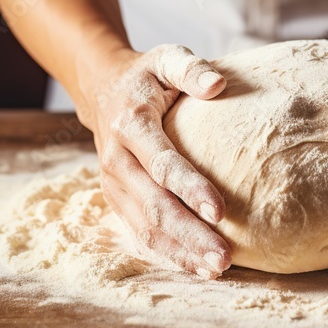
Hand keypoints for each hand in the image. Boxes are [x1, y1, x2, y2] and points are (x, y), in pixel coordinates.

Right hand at [79, 44, 232, 278]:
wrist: (102, 88)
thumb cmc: (147, 75)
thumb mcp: (166, 58)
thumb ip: (190, 68)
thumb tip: (217, 85)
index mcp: (130, 125)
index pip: (163, 163)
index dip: (190, 188)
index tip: (220, 211)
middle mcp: (117, 159)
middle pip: (155, 205)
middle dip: (190, 234)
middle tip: (224, 257)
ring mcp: (114, 183)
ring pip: (146, 226)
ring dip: (181, 251)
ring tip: (216, 269)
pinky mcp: (117, 198)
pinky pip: (141, 231)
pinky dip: (169, 252)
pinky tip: (197, 267)